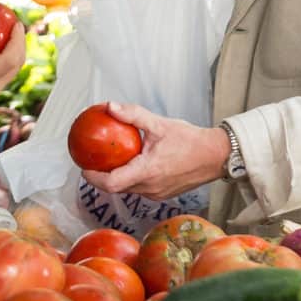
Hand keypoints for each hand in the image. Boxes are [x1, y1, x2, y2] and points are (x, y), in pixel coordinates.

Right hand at [0, 1, 27, 141]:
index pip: (8, 60)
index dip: (17, 40)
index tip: (16, 23)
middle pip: (16, 67)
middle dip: (21, 44)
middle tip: (16, 26)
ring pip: (11, 74)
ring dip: (15, 54)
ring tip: (10, 35)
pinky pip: (2, 78)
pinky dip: (5, 63)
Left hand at [81, 102, 228, 199]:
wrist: (216, 156)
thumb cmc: (190, 140)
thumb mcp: (159, 124)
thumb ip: (133, 115)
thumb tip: (109, 106)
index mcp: (147, 171)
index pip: (111, 183)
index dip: (94, 178)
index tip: (84, 167)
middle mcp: (151, 187)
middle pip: (117, 188)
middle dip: (101, 177)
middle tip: (92, 161)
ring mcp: (158, 193)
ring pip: (129, 189)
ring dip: (117, 178)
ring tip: (108, 161)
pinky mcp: (163, 194)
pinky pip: (140, 188)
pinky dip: (131, 179)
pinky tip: (129, 164)